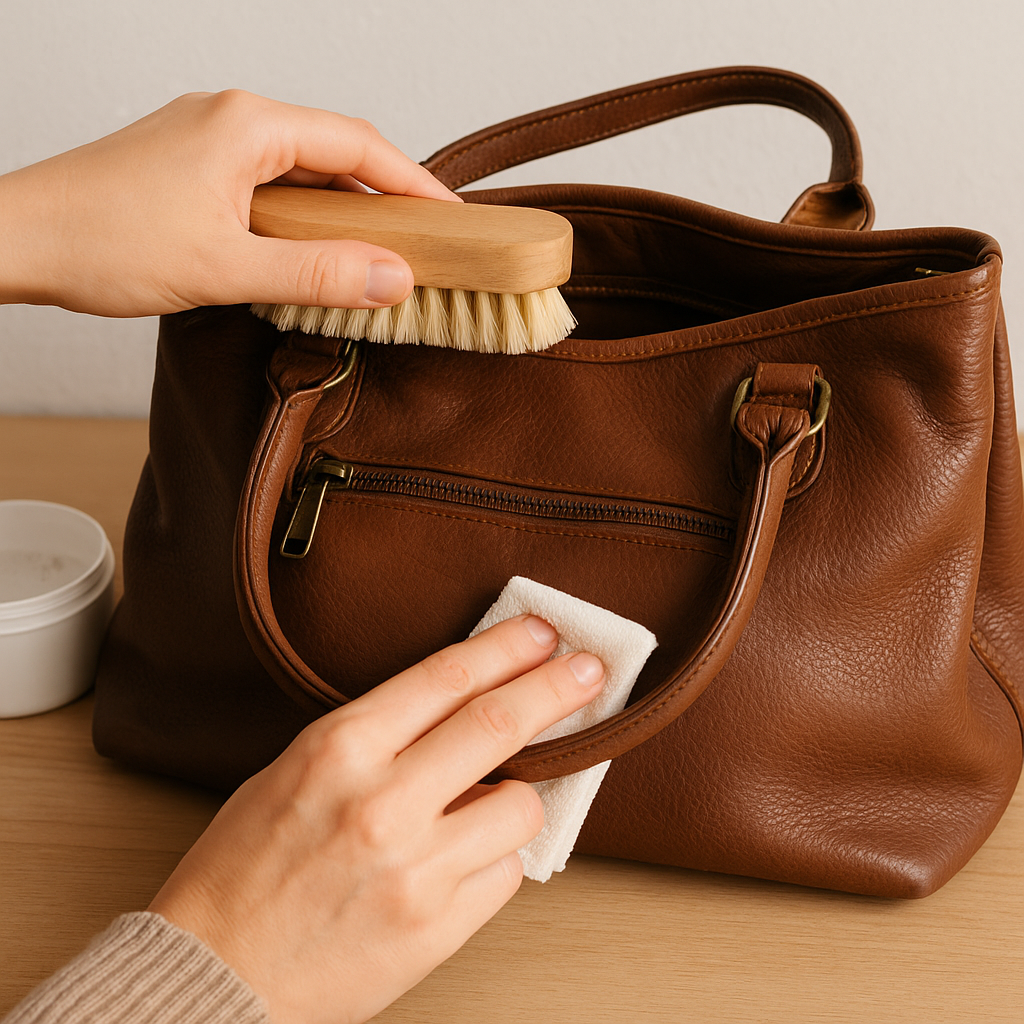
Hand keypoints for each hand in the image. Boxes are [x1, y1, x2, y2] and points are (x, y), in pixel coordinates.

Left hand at [0, 90, 458, 316]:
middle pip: (334, 152)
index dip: (414, 182)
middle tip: (420, 245)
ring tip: (371, 257)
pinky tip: (306, 252)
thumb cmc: (103, 241)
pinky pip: (266, 182)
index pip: (359, 143)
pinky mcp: (192, 166)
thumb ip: (317, 272)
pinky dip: (299, 215)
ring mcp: (208, 139)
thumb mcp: (226, 267)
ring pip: (299, 170)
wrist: (19, 239)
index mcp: (248, 125)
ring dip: (339, 211)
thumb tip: (394, 278)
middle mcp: (231, 119)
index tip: (451, 219)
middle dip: (382, 198)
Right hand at [148, 614, 604, 1023]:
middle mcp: (383, 801)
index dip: (506, 647)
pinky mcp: (436, 926)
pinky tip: (471, 853)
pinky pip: (506, 874)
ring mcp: (415, 867)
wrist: (215, 974)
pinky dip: (499, 856)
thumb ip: (380, 736)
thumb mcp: (298, 768)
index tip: (541, 633)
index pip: (448, 676)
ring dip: (523, 793)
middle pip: (501, 723)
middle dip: (558, 688)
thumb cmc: (246, 866)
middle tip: (589, 669)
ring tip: (496, 796)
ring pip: (521, 805)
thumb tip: (463, 706)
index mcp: (340, 749)